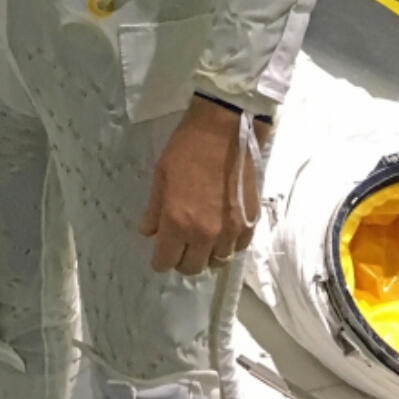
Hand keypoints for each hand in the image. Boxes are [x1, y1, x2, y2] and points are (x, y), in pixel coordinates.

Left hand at [139, 96, 269, 275]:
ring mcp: (230, 231)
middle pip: (192, 268)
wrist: (223, 131)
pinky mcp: (250, 223)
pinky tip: (222, 231)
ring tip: (202, 240)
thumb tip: (149, 232)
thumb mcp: (160, 175)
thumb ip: (154, 210)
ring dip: (207, 255)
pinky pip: (238, 248)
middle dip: (182, 260)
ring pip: (218, 262)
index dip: (160, 259)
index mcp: (178, 222)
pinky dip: (228, 245)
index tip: (160, 253)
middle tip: (180, 245)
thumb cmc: (186, 149)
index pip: (166, 261)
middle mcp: (205, 234)